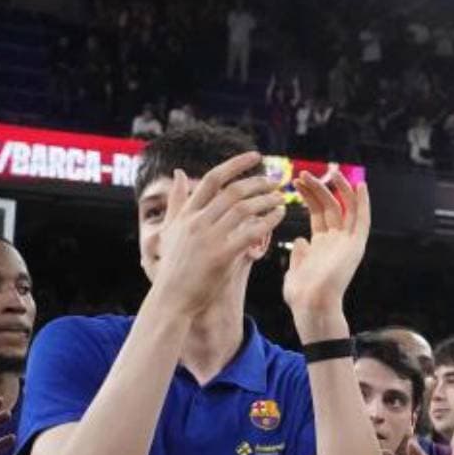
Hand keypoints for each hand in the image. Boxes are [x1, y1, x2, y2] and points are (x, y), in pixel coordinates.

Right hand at [153, 151, 285, 315]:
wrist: (173, 298)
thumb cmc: (175, 266)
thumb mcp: (171, 230)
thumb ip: (176, 201)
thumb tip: (177, 172)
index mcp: (187, 213)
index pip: (212, 178)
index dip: (236, 164)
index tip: (256, 156)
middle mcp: (196, 221)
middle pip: (233, 192)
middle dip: (258, 183)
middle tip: (277, 181)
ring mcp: (208, 238)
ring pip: (244, 209)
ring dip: (267, 200)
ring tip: (282, 197)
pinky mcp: (222, 256)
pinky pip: (251, 231)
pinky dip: (268, 221)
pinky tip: (280, 216)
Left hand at [283, 169, 371, 338]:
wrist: (312, 306)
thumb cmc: (301, 297)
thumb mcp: (294, 271)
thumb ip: (299, 255)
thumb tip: (300, 240)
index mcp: (321, 247)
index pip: (318, 214)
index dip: (309, 196)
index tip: (296, 182)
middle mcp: (336, 242)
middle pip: (330, 207)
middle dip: (318, 189)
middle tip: (304, 174)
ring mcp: (347, 243)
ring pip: (345, 209)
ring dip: (337, 189)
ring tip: (327, 172)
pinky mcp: (355, 246)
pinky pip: (362, 220)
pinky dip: (362, 203)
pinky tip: (359, 185)